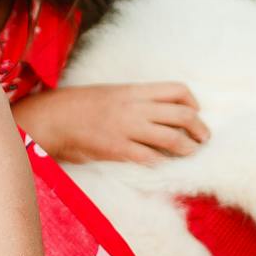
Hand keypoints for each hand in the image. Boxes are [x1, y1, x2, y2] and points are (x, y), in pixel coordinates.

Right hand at [11, 82, 210, 164]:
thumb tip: (156, 112)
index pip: (177, 90)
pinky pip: (150, 158)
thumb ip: (134, 101)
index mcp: (134, 90)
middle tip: (203, 139)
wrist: (52, 118)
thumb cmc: (79, 106)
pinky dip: (162, 163)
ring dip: (188, 148)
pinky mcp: (118, 149)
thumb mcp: (111, 93)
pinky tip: (164, 166)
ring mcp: (127, 129)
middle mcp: (135, 107)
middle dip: (199, 129)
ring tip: (192, 153)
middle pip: (182, 115)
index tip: (195, 113)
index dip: (193, 103)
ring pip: (173, 138)